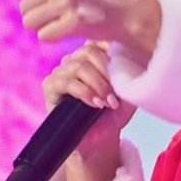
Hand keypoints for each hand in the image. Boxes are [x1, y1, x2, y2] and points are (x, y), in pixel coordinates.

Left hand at [21, 0, 155, 49]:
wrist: (127, 10)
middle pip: (25, 7)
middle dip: (41, 12)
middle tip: (66, 9)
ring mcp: (68, 2)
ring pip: (30, 22)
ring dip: (46, 25)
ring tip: (66, 18)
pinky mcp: (75, 22)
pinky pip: (44, 36)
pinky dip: (54, 36)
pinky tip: (71, 28)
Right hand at [42, 40, 137, 160]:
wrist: (99, 140)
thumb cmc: (113, 114)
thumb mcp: (127, 91)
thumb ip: (128, 73)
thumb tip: (130, 57)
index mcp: (92, 56)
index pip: (99, 40)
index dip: (113, 53)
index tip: (126, 72)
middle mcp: (74, 59)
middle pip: (89, 50)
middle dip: (107, 72)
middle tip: (116, 93)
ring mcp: (61, 71)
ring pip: (79, 66)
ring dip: (97, 84)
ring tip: (107, 102)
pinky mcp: (50, 85)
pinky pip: (66, 81)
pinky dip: (84, 92)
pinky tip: (95, 104)